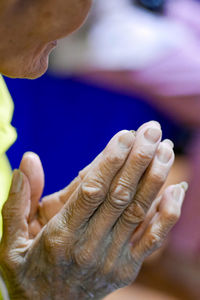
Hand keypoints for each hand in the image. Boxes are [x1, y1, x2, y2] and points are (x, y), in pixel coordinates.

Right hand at [0, 121, 186, 299]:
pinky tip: (178, 188)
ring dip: (155, 177)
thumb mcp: (11, 240)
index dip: (110, 161)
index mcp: (60, 235)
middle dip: (138, 159)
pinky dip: (168, 213)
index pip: (91, 191)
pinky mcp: (128, 267)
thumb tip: (28, 160)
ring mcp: (113, 258)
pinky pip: (153, 238)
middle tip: (152, 130)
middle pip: (120, 195)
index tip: (125, 134)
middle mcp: (90, 246)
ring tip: (166, 148)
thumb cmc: (27, 271)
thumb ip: (18, 200)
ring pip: (139, 211)